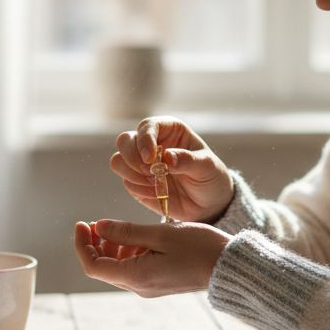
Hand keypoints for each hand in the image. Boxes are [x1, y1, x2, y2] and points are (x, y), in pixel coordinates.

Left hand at [73, 219, 231, 296]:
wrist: (229, 266)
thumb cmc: (200, 248)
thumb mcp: (161, 234)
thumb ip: (127, 231)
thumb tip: (98, 227)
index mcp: (136, 276)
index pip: (93, 265)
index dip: (82, 244)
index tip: (82, 223)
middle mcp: (139, 286)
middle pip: (103, 267)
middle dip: (95, 244)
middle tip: (96, 221)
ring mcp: (148, 286)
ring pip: (117, 266)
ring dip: (112, 246)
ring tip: (118, 226)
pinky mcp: (158, 281)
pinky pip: (133, 267)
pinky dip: (128, 250)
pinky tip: (137, 235)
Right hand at [110, 116, 233, 222]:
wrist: (209, 204)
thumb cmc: (211, 177)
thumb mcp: (206, 167)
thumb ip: (187, 160)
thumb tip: (167, 157)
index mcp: (169, 130)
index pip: (147, 126)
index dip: (145, 140)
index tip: (150, 158)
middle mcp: (151, 143)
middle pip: (124, 140)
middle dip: (132, 158)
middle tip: (150, 172)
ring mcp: (141, 163)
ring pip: (118, 161)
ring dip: (132, 174)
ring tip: (155, 183)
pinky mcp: (137, 182)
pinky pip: (126, 182)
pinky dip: (139, 189)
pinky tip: (156, 193)